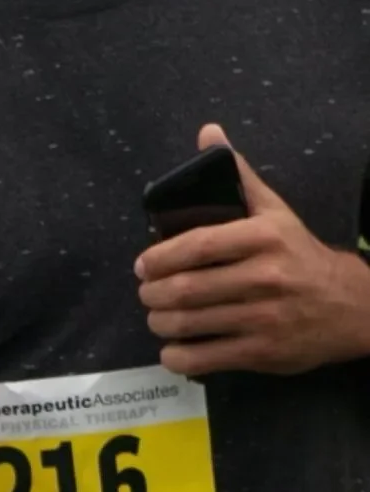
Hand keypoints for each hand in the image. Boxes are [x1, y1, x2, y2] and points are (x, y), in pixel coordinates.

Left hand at [138, 125, 369, 376]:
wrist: (348, 305)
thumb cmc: (298, 255)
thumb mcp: (274, 212)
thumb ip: (238, 177)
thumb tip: (208, 132)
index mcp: (264, 237)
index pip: (196, 246)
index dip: (159, 258)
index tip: (143, 265)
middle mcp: (264, 276)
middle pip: (184, 289)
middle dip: (152, 294)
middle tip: (147, 293)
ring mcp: (262, 317)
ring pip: (187, 324)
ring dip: (159, 323)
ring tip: (158, 316)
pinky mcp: (260, 352)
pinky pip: (200, 359)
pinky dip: (176, 356)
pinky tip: (174, 347)